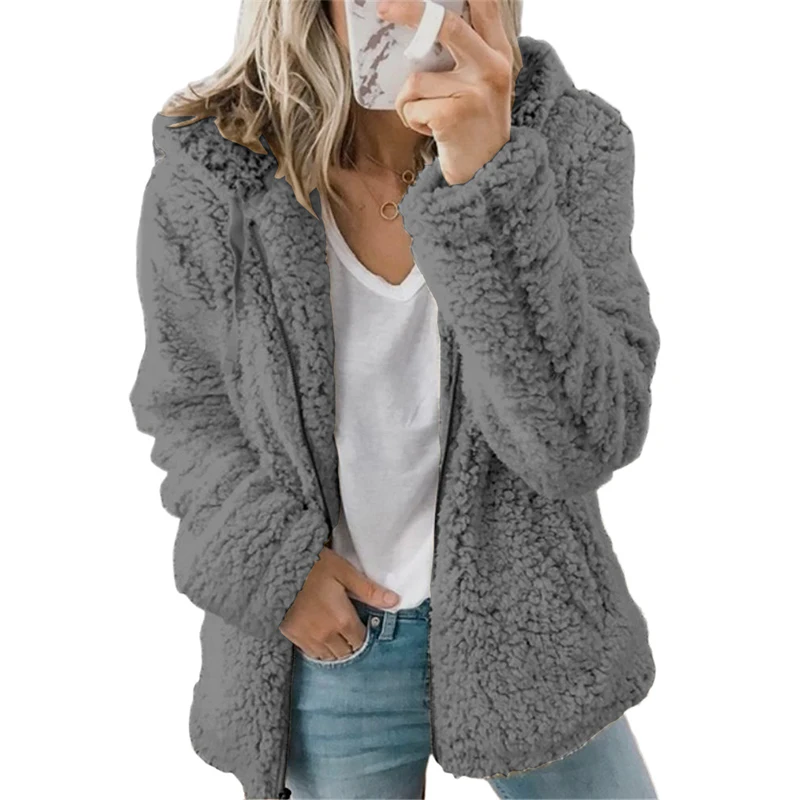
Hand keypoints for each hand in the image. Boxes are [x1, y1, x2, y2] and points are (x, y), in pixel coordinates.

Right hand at [279, 546, 400, 659]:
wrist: (278, 568)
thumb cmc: (314, 566)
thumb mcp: (344, 572)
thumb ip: (369, 590)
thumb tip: (395, 601)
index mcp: (342, 620)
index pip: (361, 641)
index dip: (364, 633)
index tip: (362, 623)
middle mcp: (326, 635)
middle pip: (346, 652)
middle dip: (351, 642)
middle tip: (349, 627)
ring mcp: (308, 638)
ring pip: (329, 656)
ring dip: (336, 648)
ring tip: (336, 633)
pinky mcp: (293, 637)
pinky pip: (311, 653)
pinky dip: (319, 649)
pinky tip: (320, 636)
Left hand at [377, 0, 513, 184]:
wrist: (488, 175)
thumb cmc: (474, 127)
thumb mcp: (482, 84)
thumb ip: (467, 54)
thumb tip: (424, 25)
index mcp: (500, 55)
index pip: (487, 7)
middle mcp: (492, 68)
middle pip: (446, 25)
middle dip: (410, 12)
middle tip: (384, 9)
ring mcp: (474, 92)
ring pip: (416, 79)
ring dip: (410, 102)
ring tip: (429, 118)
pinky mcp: (453, 115)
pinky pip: (412, 106)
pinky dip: (412, 120)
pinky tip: (431, 131)